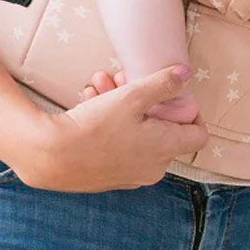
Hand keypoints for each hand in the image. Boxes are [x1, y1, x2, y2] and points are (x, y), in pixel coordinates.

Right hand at [25, 66, 208, 192]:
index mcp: (165, 149)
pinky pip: (119, 143)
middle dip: (143, 98)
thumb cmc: (96, 126)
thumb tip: (186, 75)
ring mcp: (131, 174)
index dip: (191, 112)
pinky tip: (89, 100)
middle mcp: (153, 167)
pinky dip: (109, 123)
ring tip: (98, 83)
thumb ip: (163, 84)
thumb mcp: (132, 96)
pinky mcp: (110, 175)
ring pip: (136, 131)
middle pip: (160, 127)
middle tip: (122, 78)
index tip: (175, 94)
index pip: (198, 135)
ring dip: (121, 104)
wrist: (51, 156)